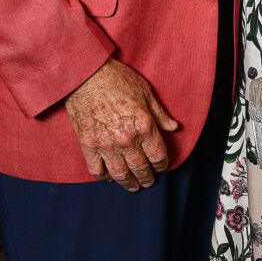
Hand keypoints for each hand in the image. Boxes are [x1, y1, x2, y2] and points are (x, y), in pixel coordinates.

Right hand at [64, 57, 177, 190]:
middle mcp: (127, 139)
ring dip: (128, 183)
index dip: (162, 164)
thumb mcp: (145, 91)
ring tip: (133, 186)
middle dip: (147, 177)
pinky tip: (109, 177)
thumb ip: (160, 113)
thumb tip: (174, 127)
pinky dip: (104, 177)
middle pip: (141, 168)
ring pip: (120, 174)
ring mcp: (106, 144)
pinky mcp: (88, 145)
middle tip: (149, 181)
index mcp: (144, 125)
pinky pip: (97, 170)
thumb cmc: (118, 79)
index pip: (158, 155)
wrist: (87, 74)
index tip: (162, 166)